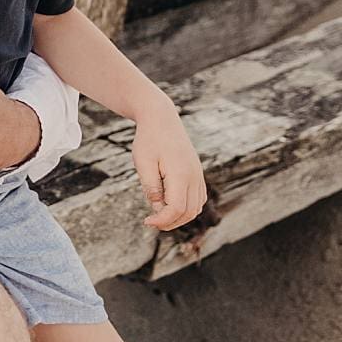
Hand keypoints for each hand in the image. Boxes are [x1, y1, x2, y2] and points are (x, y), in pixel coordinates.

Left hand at [132, 106, 207, 231]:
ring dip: (179, 217)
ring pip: (196, 208)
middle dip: (170, 223)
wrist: (162, 119)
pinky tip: (169, 205)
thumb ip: (152, 188)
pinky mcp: (197, 173)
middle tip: (151, 222)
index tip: (146, 221)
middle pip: (189, 212)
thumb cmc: (149, 140)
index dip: (161, 220)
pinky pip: (198, 198)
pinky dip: (186, 208)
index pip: (176, 208)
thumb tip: (158, 209)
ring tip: (159, 215)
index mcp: (180, 173)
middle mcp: (194, 176)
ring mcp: (198, 175)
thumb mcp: (143, 164)